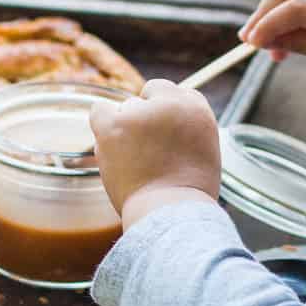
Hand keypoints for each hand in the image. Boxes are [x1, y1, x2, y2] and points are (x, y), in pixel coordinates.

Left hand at [89, 79, 220, 227]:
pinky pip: (100, 109)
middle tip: (149, 152)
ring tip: (135, 160)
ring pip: (126, 108)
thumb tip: (165, 124)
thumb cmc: (188, 194)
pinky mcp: (114, 124)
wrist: (171, 211)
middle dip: (147, 120)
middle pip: (150, 98)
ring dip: (127, 128)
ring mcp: (140, 112)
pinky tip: (111, 145)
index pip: (177, 93)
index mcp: (197, 107)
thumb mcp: (204, 151)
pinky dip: (103, 124)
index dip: (168, 115)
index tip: (164, 135)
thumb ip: (186, 128)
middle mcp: (171, 102)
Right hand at [238, 0, 305, 68]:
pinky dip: (287, 10)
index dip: (269, 24)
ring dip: (273, 13)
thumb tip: (268, 39)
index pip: (296, 7)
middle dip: (263, 14)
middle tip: (248, 41)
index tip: (252, 43)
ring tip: (268, 46)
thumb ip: (303, 43)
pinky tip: (284, 36)